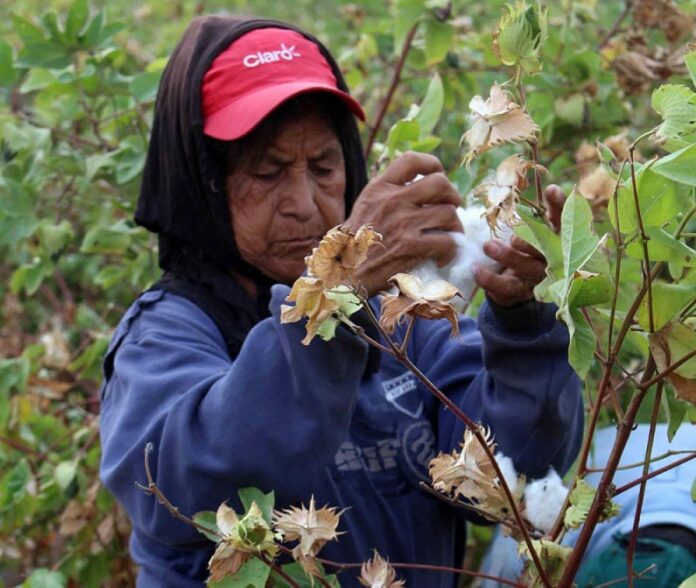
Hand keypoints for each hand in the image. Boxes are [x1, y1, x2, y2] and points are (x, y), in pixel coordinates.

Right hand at [346, 152, 462, 295]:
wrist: (342, 274)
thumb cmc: (352, 246)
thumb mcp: (363, 209)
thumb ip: (386, 196)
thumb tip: (414, 191)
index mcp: (379, 188)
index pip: (411, 160)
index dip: (432, 165)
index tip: (438, 175)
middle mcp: (392, 200)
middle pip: (440, 183)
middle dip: (452, 195)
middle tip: (451, 208)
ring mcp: (402, 223)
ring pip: (448, 213)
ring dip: (454, 227)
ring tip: (448, 236)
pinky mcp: (410, 247)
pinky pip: (446, 241)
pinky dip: (449, 250)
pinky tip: (441, 257)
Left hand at [474, 185, 564, 306]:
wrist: (515, 285)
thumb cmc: (522, 248)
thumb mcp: (526, 228)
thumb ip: (524, 211)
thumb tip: (506, 185)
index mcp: (555, 237)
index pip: (561, 219)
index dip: (558, 206)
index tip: (552, 189)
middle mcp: (551, 257)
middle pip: (546, 248)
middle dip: (531, 242)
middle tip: (514, 237)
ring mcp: (536, 276)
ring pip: (525, 267)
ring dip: (506, 256)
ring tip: (487, 245)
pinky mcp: (518, 291)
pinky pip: (505, 286)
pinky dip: (488, 279)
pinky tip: (475, 270)